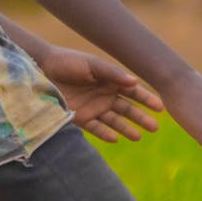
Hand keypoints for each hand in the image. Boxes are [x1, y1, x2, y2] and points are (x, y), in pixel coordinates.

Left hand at [40, 47, 162, 143]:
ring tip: (138, 137)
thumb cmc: (68, 62)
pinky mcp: (80, 117)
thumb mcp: (92, 65)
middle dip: (141, 118)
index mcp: (110, 80)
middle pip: (127, 109)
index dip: (147, 99)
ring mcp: (93, 107)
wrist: (41, 69)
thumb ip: (113, 74)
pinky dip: (105, 133)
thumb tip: (135, 82)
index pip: (133, 92)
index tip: (160, 108)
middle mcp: (104, 95)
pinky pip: (96, 128)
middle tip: (155, 128)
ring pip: (114, 120)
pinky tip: (115, 138)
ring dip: (126, 128)